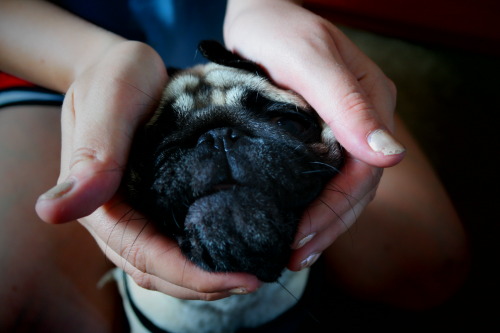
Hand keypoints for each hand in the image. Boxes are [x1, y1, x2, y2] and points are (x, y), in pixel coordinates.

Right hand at [35, 40, 260, 298]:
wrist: (124, 66)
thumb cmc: (117, 75)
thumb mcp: (111, 99)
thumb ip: (94, 151)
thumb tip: (53, 211)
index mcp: (98, 201)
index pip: (142, 254)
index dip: (189, 274)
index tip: (239, 278)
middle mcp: (113, 216)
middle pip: (156, 269)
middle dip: (205, 284)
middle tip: (255, 279)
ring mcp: (133, 212)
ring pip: (165, 263)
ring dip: (205, 276)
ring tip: (250, 272)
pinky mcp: (152, 203)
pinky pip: (173, 241)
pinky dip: (202, 254)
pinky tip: (231, 249)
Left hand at [224, 0, 404, 269]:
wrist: (257, 16)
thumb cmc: (278, 29)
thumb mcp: (309, 59)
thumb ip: (347, 104)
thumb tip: (391, 157)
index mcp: (370, 104)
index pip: (362, 173)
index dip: (334, 211)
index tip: (300, 239)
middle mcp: (361, 120)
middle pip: (355, 187)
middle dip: (327, 227)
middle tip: (293, 258)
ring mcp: (340, 127)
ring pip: (340, 187)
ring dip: (320, 224)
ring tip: (293, 253)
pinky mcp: (318, 132)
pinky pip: (322, 175)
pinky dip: (309, 204)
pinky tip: (293, 223)